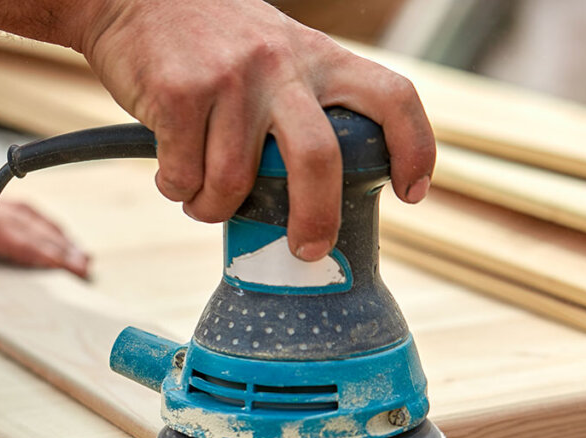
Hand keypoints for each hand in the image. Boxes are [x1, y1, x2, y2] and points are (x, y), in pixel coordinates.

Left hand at [0, 145, 90, 284]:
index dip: (25, 246)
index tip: (56, 262)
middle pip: (17, 222)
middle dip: (53, 245)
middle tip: (84, 270)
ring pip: (22, 215)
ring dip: (54, 237)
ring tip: (83, 261)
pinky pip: (15, 213)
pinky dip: (43, 227)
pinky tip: (60, 240)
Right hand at [82, 0, 434, 260]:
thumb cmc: (212, 40)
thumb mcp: (277, 52)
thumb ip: (304, 101)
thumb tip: (321, 189)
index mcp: (318, 57)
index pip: (392, 97)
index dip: (413, 148)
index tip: (411, 192)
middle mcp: (281, 66)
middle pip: (318, 159)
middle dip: (315, 219)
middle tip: (306, 249)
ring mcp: (229, 80)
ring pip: (233, 184)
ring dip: (212, 208)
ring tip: (202, 199)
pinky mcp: (179, 95)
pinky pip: (183, 177)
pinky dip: (176, 189)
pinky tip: (172, 172)